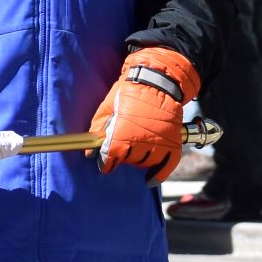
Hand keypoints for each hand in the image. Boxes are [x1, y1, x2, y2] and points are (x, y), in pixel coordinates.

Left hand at [91, 46, 200, 183]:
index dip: (106, 162)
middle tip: (124, 143)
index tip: (106, 163)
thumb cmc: (129, 92)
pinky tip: (149, 180)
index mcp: (121, 135)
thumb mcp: (106, 107)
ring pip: (144, 163)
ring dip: (139, 159)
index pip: (110, 160)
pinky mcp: (172, 145)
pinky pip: (165, 167)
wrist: (158, 81)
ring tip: (138, 144)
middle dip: (123, 156)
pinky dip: (158, 176)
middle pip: (127, 161)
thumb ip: (97, 130)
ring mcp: (158, 145)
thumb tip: (88, 153)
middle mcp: (139, 143)